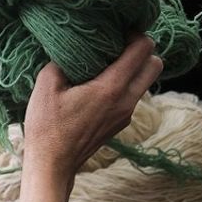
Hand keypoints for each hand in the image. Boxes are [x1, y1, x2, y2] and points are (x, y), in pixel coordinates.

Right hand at [18, 34, 163, 201]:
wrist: (52, 166)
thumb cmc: (47, 128)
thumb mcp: (46, 87)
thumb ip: (61, 63)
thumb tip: (69, 54)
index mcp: (112, 87)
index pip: (143, 49)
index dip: (134, 35)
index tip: (116, 34)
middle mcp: (126, 100)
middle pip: (155, 65)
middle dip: (142, 52)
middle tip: (117, 49)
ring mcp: (125, 115)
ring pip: (145, 82)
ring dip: (133, 70)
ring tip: (106, 68)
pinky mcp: (119, 124)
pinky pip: (132, 97)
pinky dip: (124, 87)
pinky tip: (99, 88)